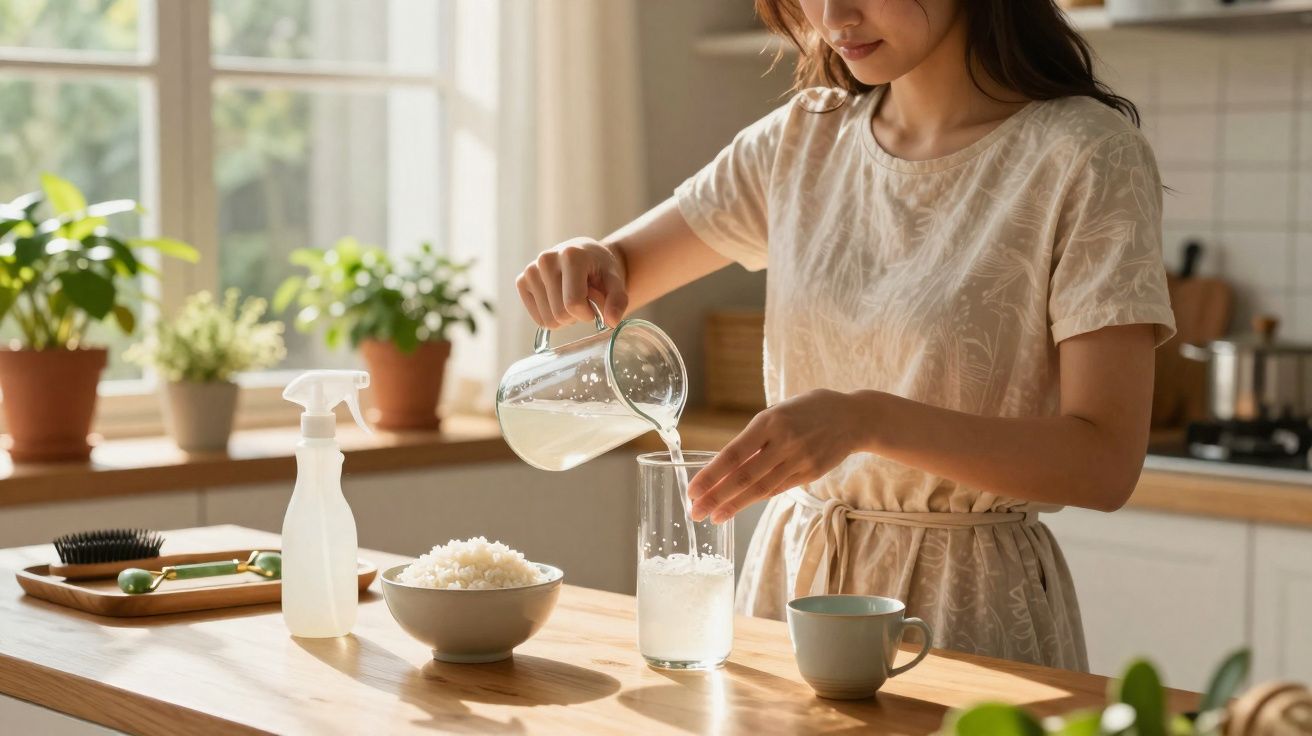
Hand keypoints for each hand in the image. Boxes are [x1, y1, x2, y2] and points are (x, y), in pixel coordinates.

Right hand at [516, 238, 628, 328]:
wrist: (585, 255)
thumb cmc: (600, 269)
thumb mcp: (616, 281)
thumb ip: (618, 300)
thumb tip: (612, 321)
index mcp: (571, 255)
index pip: (573, 303)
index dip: (588, 313)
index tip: (595, 305)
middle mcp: (546, 259)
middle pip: (560, 314)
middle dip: (576, 315)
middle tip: (584, 299)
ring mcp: (531, 270)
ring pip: (548, 320)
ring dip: (564, 317)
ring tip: (571, 297)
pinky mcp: (522, 281)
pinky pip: (537, 318)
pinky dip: (551, 315)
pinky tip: (558, 299)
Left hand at [687, 389, 872, 523]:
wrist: (853, 417)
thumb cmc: (806, 411)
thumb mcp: (777, 413)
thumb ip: (755, 437)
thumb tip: (725, 466)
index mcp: (769, 421)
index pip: (734, 454)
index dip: (711, 475)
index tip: (692, 490)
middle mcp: (784, 442)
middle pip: (744, 476)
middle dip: (717, 497)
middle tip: (695, 512)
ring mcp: (799, 460)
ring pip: (761, 488)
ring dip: (734, 504)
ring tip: (714, 516)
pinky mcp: (811, 473)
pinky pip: (778, 489)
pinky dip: (756, 498)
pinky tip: (739, 506)